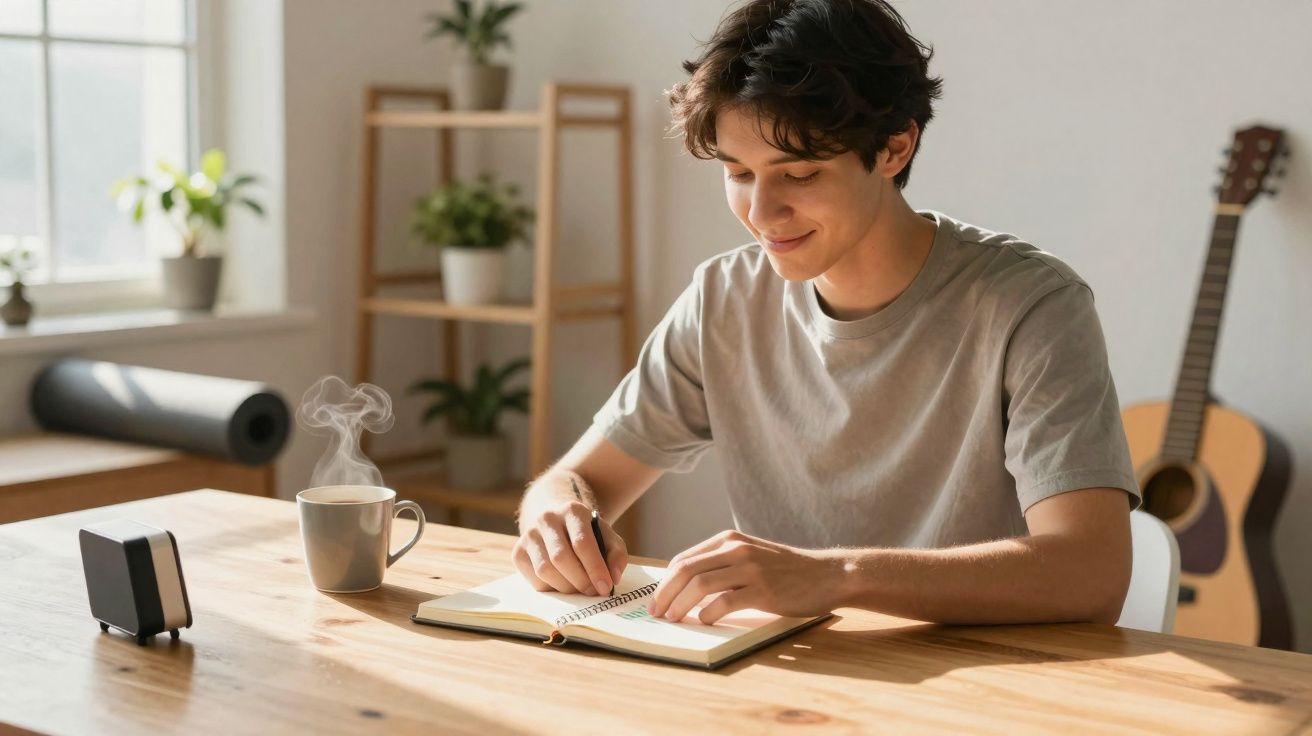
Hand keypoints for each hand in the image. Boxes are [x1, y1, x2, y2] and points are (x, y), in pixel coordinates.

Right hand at [513, 499, 627, 595]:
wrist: (557, 523)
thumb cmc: (586, 534)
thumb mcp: (606, 536)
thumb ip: (616, 554)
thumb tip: (614, 577)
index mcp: (572, 510)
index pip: (582, 543)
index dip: (595, 568)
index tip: (606, 587)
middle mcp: (547, 518)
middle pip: (561, 558)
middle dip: (580, 581)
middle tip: (593, 592)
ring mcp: (529, 534)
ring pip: (545, 570)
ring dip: (566, 588)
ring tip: (579, 589)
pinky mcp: (518, 551)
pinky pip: (534, 580)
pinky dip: (552, 589)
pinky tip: (563, 583)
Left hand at [647, 530, 845, 624]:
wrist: (827, 574)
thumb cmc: (786, 570)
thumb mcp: (750, 556)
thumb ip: (722, 564)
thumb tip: (685, 587)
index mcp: (729, 540)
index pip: (683, 559)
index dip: (664, 581)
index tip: (656, 600)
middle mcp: (736, 549)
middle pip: (686, 570)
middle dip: (665, 593)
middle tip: (656, 613)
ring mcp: (750, 568)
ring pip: (700, 585)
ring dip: (680, 605)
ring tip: (673, 619)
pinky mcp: (763, 590)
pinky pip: (725, 602)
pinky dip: (708, 614)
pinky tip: (704, 621)